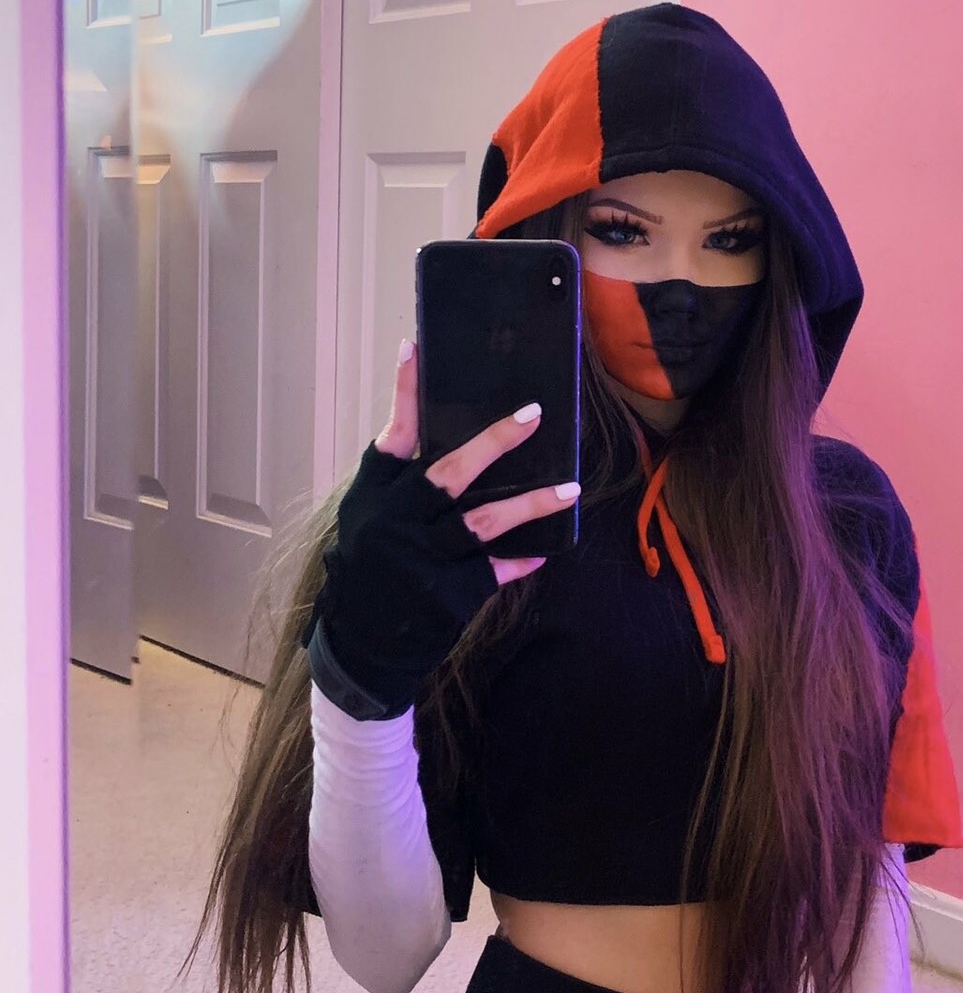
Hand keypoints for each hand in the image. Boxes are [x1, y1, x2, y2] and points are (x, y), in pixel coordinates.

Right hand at [377, 339, 573, 586]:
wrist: (362, 644)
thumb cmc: (365, 569)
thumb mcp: (363, 519)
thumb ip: (392, 480)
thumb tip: (415, 431)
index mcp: (377, 497)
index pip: (394, 436)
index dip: (403, 393)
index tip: (414, 348)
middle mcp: (401, 521)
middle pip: (451, 472)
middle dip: (494, 442)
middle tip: (533, 415)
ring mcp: (428, 556)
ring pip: (487, 521)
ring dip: (532, 503)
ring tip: (571, 489)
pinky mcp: (452, 590)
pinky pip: (496, 569)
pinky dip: (521, 560)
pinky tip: (545, 552)